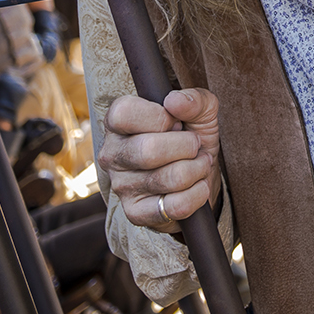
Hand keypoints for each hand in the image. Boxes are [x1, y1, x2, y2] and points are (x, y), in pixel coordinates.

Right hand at [99, 89, 220, 231]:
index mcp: (118, 123)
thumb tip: (175, 101)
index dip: (159, 116)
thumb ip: (195, 100)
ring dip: (197, 168)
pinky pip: (175, 206)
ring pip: (169, 178)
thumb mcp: (201, 113)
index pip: (123, 113)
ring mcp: (121, 186)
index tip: (175, 122)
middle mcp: (112, 155)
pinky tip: (198, 186)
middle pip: (148, 149)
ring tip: (200, 164)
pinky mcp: (136, 213)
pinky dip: (198, 194)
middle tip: (195, 145)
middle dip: (187, 145)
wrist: (199, 176)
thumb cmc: (191, 137)